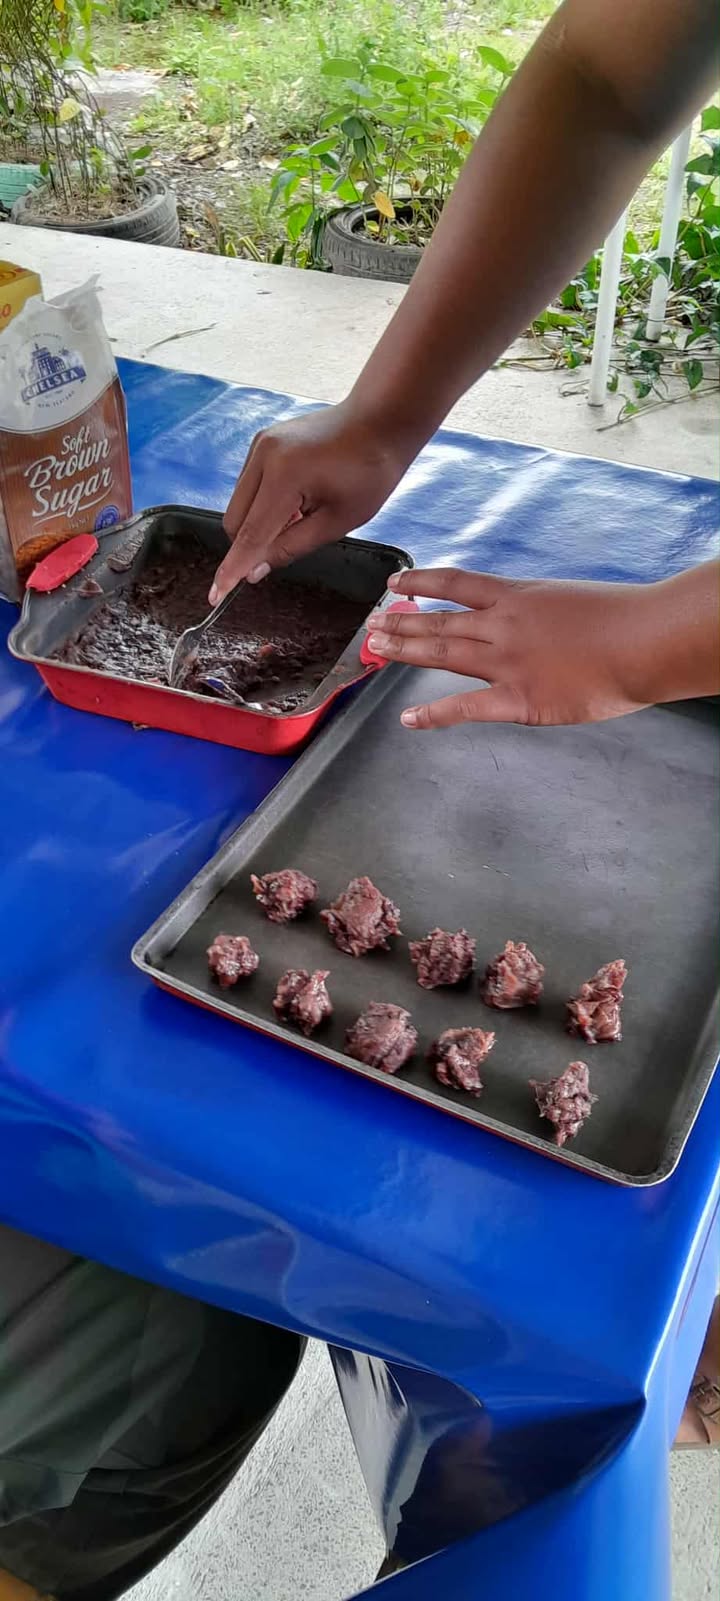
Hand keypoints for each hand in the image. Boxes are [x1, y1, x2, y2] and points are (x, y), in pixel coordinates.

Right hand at [210, 404, 409, 603]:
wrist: (379, 421)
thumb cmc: (369, 471)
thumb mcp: (337, 522)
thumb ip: (291, 547)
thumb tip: (255, 570)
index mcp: (284, 476)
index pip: (250, 535)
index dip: (233, 569)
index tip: (215, 595)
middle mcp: (263, 455)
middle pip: (234, 520)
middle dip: (250, 544)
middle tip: (283, 550)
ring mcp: (260, 445)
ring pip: (239, 503)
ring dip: (258, 523)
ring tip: (302, 515)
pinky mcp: (262, 442)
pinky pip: (249, 485)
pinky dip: (263, 503)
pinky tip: (296, 500)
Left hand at [367, 567, 657, 728]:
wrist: (643, 642)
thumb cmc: (624, 620)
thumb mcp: (573, 600)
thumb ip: (543, 614)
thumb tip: (534, 626)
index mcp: (519, 597)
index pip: (457, 584)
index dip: (422, 583)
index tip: (396, 583)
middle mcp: (503, 626)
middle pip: (439, 622)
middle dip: (401, 622)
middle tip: (371, 624)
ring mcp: (507, 663)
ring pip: (443, 653)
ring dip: (405, 650)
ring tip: (375, 648)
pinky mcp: (519, 701)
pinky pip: (466, 708)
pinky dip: (434, 715)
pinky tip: (409, 719)